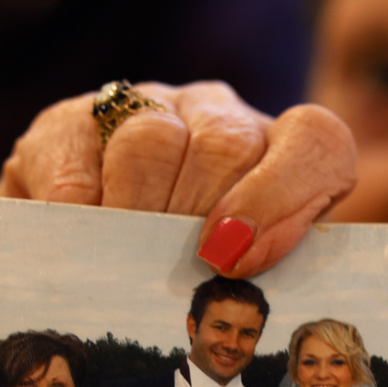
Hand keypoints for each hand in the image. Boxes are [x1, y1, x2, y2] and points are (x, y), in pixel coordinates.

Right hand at [0, 81, 357, 277]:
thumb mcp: (239, 277)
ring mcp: (146, 110)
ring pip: (155, 138)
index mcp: (276, 150)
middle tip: (184, 265)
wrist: (84, 255)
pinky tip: (81, 229)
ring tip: (129, 255)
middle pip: (229, 144)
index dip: (285, 194)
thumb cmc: (182, 274)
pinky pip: (81, 148)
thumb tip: (240, 272)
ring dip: (144, 207)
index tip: (240, 256)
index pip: (315, 140)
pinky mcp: (72, 121)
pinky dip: (82, 200)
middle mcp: (215, 116)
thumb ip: (264, 272)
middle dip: (206, 214)